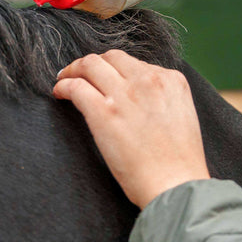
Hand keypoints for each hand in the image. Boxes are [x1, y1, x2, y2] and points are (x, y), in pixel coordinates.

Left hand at [53, 50, 209, 208]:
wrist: (175, 184)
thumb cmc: (180, 163)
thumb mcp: (182, 116)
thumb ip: (162, 100)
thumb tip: (139, 99)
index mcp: (172, 80)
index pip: (136, 63)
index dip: (117, 70)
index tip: (106, 78)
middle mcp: (148, 80)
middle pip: (111, 57)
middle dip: (94, 63)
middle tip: (81, 73)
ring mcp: (124, 94)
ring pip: (90, 64)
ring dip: (74, 69)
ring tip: (64, 78)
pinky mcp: (103, 112)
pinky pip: (76, 86)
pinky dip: (64, 86)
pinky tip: (59, 92)